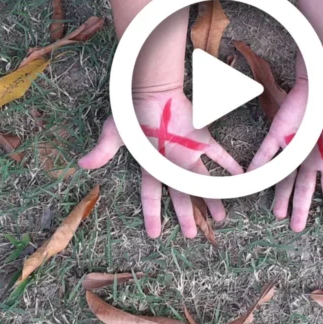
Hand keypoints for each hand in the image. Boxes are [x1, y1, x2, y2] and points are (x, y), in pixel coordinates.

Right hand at [78, 89, 242, 238]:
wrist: (152, 88)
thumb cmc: (132, 111)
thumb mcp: (115, 132)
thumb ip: (103, 150)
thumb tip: (82, 165)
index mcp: (152, 165)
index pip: (151, 195)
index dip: (152, 215)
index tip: (154, 235)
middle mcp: (171, 163)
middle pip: (181, 194)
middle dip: (187, 215)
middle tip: (192, 235)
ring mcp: (188, 152)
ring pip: (202, 180)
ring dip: (212, 198)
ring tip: (220, 217)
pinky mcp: (201, 138)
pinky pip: (218, 154)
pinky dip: (229, 164)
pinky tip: (240, 177)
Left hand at [249, 80, 322, 231]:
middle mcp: (310, 157)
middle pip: (304, 189)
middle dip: (301, 209)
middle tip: (296, 228)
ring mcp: (293, 147)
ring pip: (284, 177)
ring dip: (281, 195)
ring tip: (277, 214)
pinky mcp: (279, 133)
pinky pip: (266, 152)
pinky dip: (259, 166)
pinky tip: (252, 179)